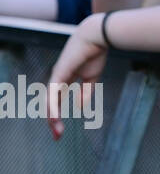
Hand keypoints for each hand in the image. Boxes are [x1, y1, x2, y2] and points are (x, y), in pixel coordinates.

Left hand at [47, 16, 107, 139]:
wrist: (96, 37)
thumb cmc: (95, 53)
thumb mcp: (91, 77)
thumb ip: (85, 92)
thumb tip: (79, 108)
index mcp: (65, 79)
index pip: (56, 101)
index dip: (57, 115)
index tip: (61, 130)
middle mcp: (57, 79)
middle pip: (51, 104)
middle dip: (53, 121)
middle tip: (58, 136)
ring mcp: (56, 76)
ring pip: (49, 102)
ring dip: (52, 117)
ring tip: (57, 131)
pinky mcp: (58, 74)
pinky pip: (53, 94)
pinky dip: (53, 107)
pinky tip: (54, 117)